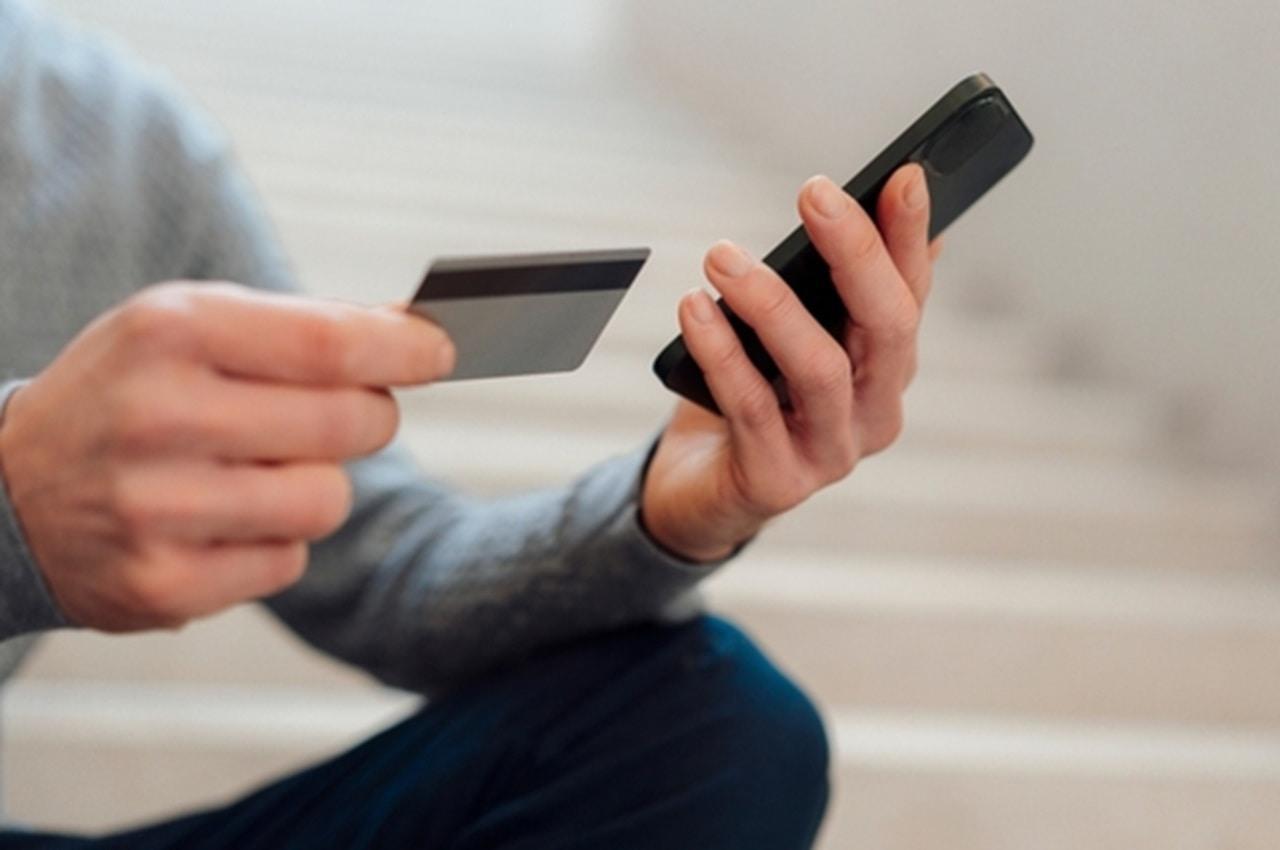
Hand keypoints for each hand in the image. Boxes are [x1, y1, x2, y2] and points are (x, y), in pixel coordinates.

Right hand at [0, 283, 453, 631]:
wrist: (4, 493)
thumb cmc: (126, 393)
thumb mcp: (185, 328)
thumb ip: (299, 328)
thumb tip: (415, 335)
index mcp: (169, 333)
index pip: (329, 343)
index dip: (403, 351)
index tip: (441, 352)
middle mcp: (158, 416)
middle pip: (350, 423)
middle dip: (367, 417)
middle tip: (341, 414)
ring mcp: (157, 508)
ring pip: (329, 499)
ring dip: (317, 485)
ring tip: (260, 471)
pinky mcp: (162, 584)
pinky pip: (289, 561)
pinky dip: (275, 541)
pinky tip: (219, 521)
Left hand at [641, 165, 939, 561]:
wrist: (703, 491)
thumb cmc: (753, 397)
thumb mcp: (796, 333)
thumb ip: (836, 283)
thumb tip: (887, 197)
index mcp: (889, 369)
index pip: (911, 292)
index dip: (909, 235)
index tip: (903, 174)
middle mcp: (875, 413)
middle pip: (886, 327)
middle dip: (856, 253)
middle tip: (814, 192)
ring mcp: (831, 454)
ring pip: (821, 369)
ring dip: (771, 303)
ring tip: (722, 255)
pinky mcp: (778, 482)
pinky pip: (752, 408)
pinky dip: (722, 353)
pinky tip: (694, 309)